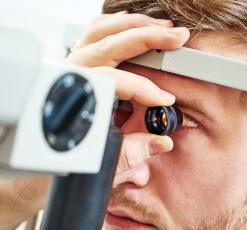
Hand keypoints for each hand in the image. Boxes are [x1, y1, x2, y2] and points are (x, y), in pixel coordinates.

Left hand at [67, 12, 189, 183]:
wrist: (44, 152)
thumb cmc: (66, 155)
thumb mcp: (100, 159)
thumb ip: (131, 152)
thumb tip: (162, 142)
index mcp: (75, 95)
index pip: (115, 81)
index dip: (145, 89)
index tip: (165, 99)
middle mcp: (70, 75)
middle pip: (109, 43)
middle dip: (147, 37)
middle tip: (175, 37)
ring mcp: (72, 65)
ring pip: (101, 32)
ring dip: (133, 27)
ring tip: (161, 28)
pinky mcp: (77, 64)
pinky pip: (94, 35)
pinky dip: (116, 27)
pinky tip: (133, 27)